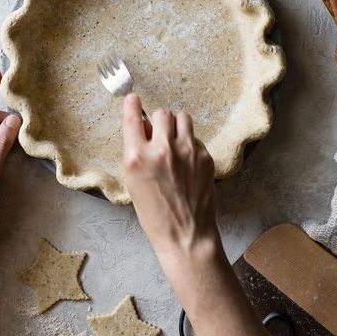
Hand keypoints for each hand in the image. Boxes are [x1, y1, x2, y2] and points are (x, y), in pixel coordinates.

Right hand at [122, 94, 220, 267]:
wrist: (186, 235)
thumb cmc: (155, 215)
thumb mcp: (133, 183)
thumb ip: (137, 152)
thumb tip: (145, 128)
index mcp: (137, 157)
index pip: (133, 117)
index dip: (132, 105)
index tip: (133, 100)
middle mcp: (162, 149)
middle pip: (162, 113)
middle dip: (160, 121)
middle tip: (159, 134)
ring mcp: (186, 151)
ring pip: (182, 117)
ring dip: (176, 126)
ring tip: (175, 142)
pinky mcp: (204, 156)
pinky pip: (195, 137)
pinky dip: (190, 144)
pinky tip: (187, 162)